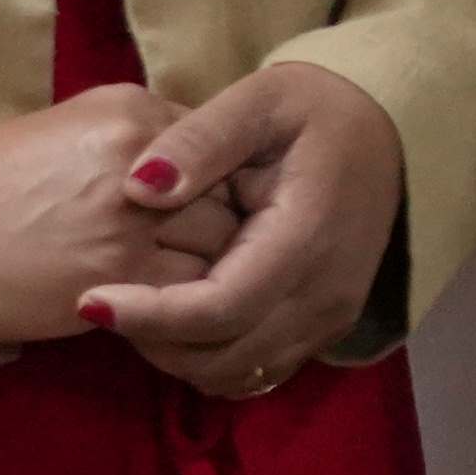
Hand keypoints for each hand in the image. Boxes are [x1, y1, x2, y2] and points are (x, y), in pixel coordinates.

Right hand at [0, 81, 239, 346]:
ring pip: (222, 245)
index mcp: (131, 110)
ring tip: (178, 279)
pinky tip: (158, 303)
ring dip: (208, 267)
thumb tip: (195, 166)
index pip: (218, 144)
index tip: (197, 206)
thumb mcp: (65, 130)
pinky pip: (193, 292)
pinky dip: (186, 302)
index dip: (215, 181)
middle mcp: (144, 156)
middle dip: (219, 224)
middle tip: (193, 249)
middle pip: (231, 193)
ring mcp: (137, 219)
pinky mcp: (124, 276)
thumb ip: (134, 140)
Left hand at [74, 61, 410, 398]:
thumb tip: (137, 187)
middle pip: (222, 355)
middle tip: (103, 298)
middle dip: (152, 339)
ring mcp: (330, 319)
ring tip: (137, 306)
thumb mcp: (258, 100)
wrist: (387, 133)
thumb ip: (199, 140)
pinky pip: (256, 371)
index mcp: (306, 238)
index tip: (88, 298)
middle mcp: (324, 295)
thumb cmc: (315, 111)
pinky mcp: (325, 329)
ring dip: (176, 355)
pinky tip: (180, 320)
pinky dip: (208, 359)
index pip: (219, 308)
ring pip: (235, 374)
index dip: (148, 314)